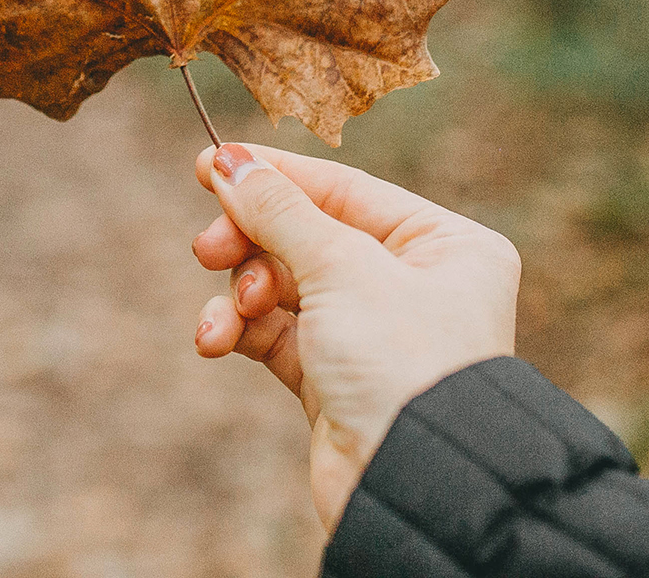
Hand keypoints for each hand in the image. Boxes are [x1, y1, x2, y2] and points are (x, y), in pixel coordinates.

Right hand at [192, 143, 520, 532]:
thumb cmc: (403, 364)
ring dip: (242, 294)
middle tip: (206, 248)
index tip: (209, 162)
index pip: (344, 189)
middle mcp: (413, 283)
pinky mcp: (336, 379)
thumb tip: (228, 160)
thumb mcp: (341, 266)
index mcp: (442, 243)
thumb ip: (279, 210)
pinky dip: (242, 331)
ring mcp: (373, 332)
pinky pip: (276, 334)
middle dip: (252, 241)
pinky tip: (217, 340)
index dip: (274, 175)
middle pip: (307, 235)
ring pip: (284, 285)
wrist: (414, 488)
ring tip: (225, 316)